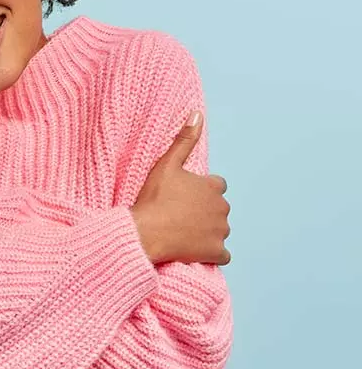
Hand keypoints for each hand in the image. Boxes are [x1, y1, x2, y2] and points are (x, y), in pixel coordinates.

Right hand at [130, 111, 231, 265]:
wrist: (146, 233)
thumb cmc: (154, 199)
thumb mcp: (166, 164)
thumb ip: (185, 140)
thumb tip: (197, 114)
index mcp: (213, 187)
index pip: (217, 186)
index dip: (201, 191)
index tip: (183, 197)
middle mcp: (222, 208)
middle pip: (218, 209)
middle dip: (205, 212)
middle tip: (180, 215)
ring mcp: (221, 232)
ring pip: (220, 230)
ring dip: (208, 232)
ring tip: (183, 233)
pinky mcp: (216, 252)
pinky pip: (222, 255)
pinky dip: (212, 254)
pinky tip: (195, 250)